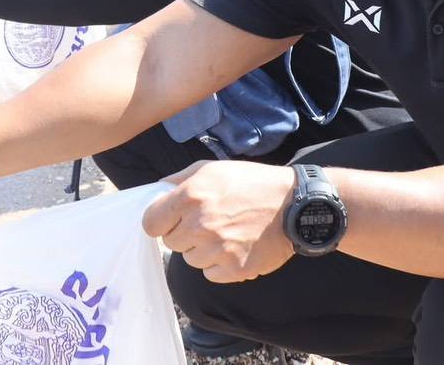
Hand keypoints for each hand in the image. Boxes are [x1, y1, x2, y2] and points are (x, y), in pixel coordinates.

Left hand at [142, 161, 295, 282]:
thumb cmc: (250, 182)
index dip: (159, 222)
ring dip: (202, 250)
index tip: (170, 220)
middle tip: (206, 222)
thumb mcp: (212, 168)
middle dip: (183, 234)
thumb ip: (179, 179)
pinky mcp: (234, 269)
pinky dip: (219, 265)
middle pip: (170, 243)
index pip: (150, 223)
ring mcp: (218, 249)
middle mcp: (200, 224)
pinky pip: (210, 274)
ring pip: (190, 260)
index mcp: (191, 196)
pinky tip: (234, 246)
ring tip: (225, 232)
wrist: (293, 203)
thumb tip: (156, 191)